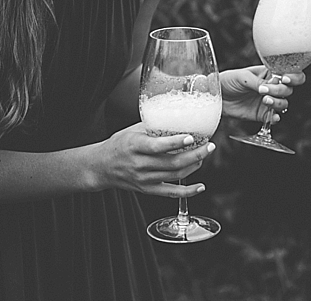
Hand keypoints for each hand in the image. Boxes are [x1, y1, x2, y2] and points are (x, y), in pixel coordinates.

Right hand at [90, 123, 215, 197]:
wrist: (101, 167)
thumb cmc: (118, 145)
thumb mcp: (132, 130)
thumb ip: (154, 126)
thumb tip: (178, 117)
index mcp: (135, 146)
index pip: (157, 146)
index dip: (175, 142)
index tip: (191, 136)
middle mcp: (140, 164)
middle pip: (172, 163)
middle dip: (195, 155)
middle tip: (209, 146)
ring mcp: (144, 179)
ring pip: (175, 176)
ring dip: (194, 166)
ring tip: (204, 155)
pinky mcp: (147, 190)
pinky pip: (171, 193)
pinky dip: (188, 192)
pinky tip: (200, 187)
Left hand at [220, 65, 304, 122]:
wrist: (216, 97)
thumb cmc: (228, 81)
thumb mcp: (242, 77)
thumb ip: (257, 81)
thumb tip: (270, 85)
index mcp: (269, 73)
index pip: (289, 73)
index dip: (292, 76)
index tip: (284, 79)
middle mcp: (272, 87)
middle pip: (288, 89)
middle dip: (281, 90)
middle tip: (266, 90)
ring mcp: (268, 101)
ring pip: (284, 103)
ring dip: (277, 102)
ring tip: (264, 100)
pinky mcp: (262, 114)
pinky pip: (274, 117)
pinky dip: (276, 117)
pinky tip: (272, 116)